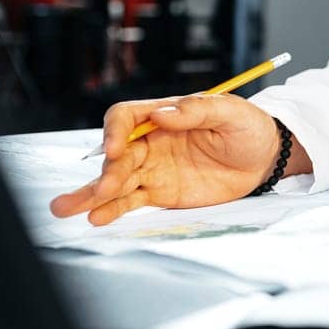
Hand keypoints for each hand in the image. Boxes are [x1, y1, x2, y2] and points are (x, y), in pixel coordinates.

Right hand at [49, 94, 300, 225]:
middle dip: (106, 172)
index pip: (125, 118)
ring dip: (90, 193)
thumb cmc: (248, 127)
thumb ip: (198, 110)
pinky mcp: (161, 193)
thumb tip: (163, 113)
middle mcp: (151, 142)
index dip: (114, 132)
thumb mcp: (231, 112)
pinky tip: (95, 218)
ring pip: (115, 181)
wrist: (264, 159)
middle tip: (102, 189)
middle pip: (117, 155)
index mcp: (164, 115)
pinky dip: (112, 210)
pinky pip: (131, 201)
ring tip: (63, 208)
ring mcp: (153, 168)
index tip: (115, 149)